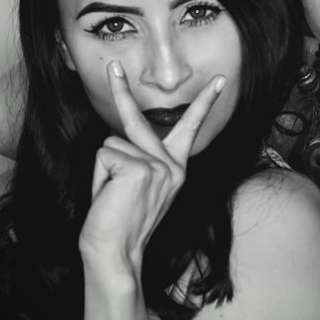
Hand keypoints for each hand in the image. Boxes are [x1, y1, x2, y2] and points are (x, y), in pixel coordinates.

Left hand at [79, 60, 225, 271]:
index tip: (220, 79)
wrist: (116, 253)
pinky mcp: (138, 168)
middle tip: (112, 66)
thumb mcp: (140, 187)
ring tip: (111, 196)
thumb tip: (119, 141)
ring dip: (104, 170)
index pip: (190, 128)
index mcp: (175, 168)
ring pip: (111, 145)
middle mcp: (170, 165)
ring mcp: (156, 166)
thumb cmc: (121, 222)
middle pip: (138, 117)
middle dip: (121, 89)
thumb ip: (141, 160)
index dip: (205, 102)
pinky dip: (99, 176)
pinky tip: (110, 196)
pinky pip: (105, 155)